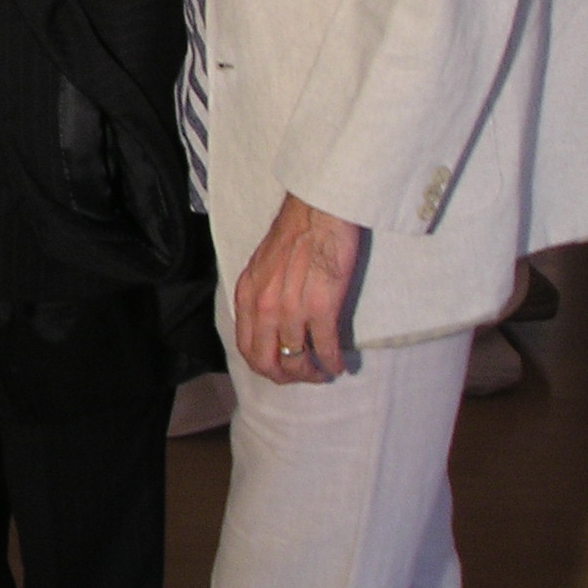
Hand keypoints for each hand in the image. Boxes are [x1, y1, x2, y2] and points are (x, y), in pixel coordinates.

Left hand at [234, 193, 365, 383]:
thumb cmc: (295, 233)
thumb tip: (267, 324)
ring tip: (324, 373)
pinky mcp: (322, 307)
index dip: (264, 367)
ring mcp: (292, 309)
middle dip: (286, 377)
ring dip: (313, 373)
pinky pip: (325, 348)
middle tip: (303, 376)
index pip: (246, 347)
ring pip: (296, 359)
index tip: (281, 369)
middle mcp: (264, 306)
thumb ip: (260, 295)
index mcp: (248, 295)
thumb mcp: (261, 266)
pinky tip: (340, 364)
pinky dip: (333, 362)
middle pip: (267, 362)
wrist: (318, 211)